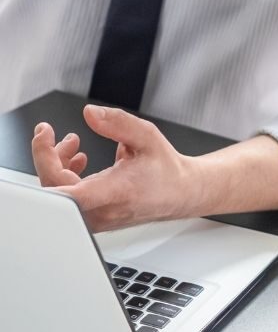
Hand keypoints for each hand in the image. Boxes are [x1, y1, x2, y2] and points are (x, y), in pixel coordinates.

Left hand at [32, 104, 202, 231]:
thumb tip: (90, 113)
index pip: (67, 191)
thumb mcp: (148, 137)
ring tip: (72, 143)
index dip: (45, 163)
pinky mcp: (92, 217)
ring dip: (56, 163)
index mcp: (115, 192)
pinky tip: (78, 161)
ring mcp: (94, 217)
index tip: (43, 136)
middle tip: (49, 131)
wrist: (180, 193)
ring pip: (57, 193)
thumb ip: (118, 123)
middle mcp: (101, 210)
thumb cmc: (166, 170)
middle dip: (47, 154)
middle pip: (53, 187)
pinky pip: (66, 198)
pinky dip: (64, 175)